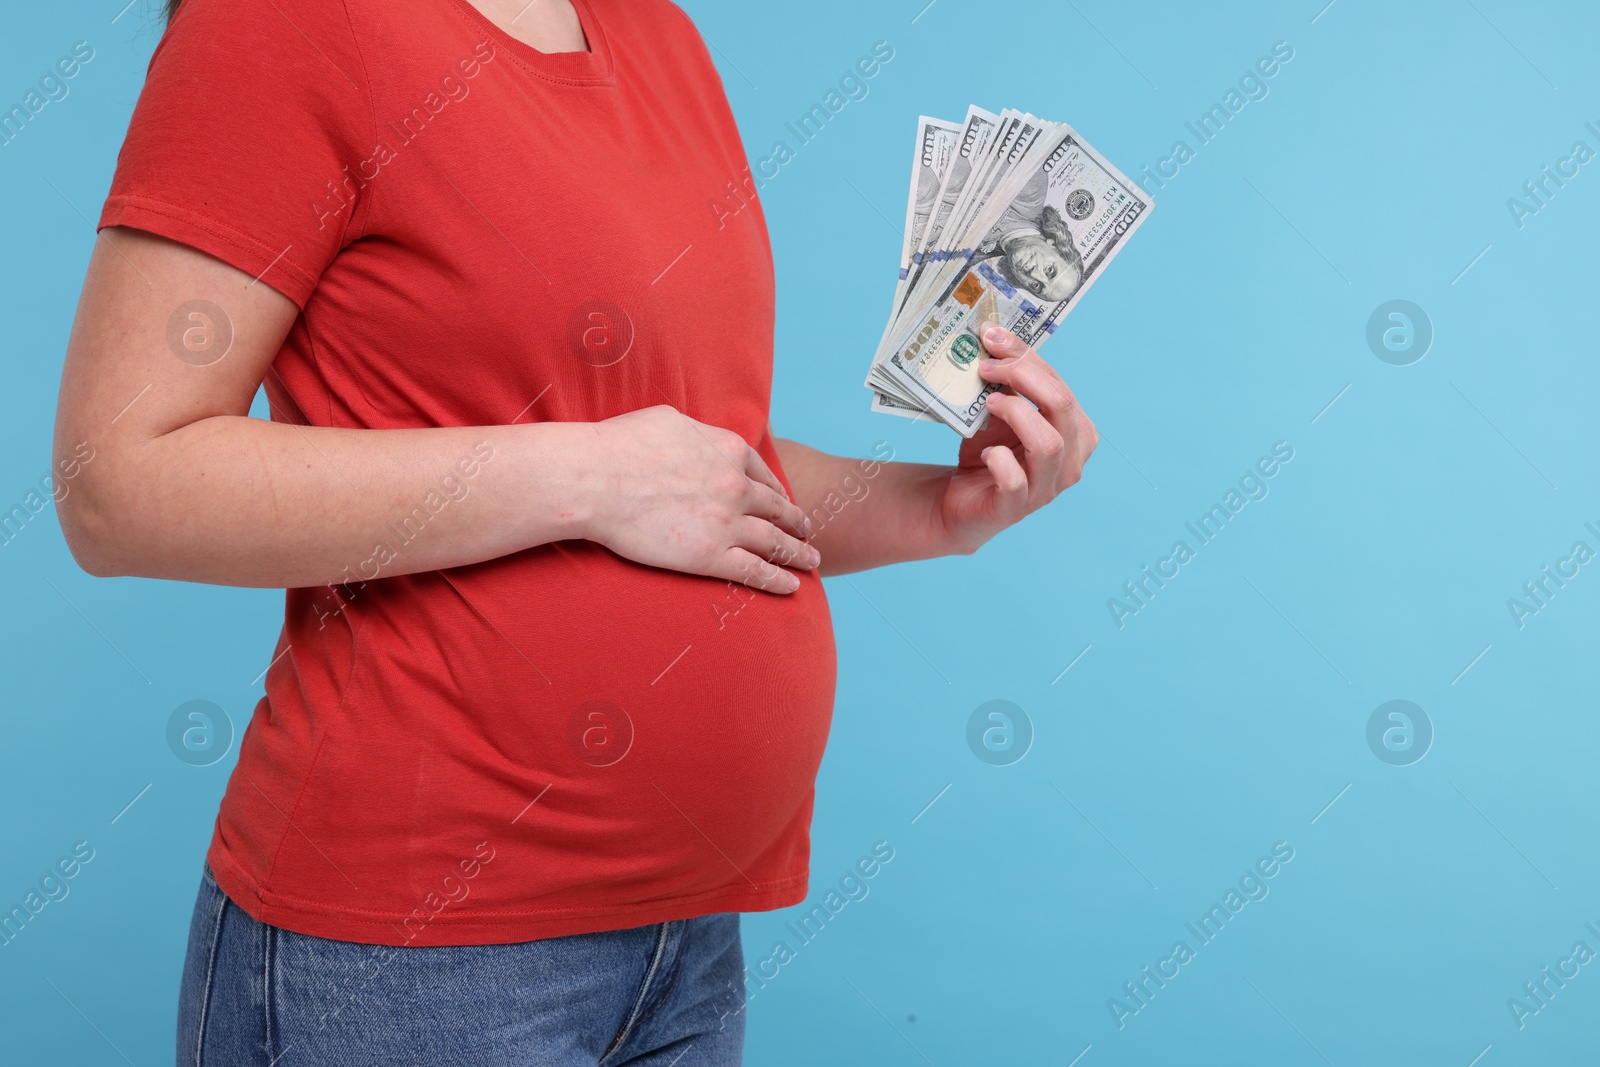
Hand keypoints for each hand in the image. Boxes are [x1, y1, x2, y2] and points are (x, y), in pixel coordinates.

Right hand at [582, 406, 818, 592]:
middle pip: (777, 508)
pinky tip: (792, 586)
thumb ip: (697, 433)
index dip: (778, 491)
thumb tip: (699, 438)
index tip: (784, 501)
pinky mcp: (710, 556)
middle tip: (809, 533)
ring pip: (773, 541)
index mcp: (728, 450)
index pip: (764, 474)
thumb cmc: (620, 445)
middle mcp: (736, 486)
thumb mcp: (670, 420)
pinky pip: (754, 571)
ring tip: (811, 562)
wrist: (595, 479)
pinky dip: (777, 579)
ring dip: (797, 553)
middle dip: (796, 522)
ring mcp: (726, 522)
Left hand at [936, 325, 1097, 551]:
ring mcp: (1045, 488)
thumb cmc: (987, 453)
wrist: (958, 502)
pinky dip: (999, 460)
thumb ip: (1006, 380)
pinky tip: (985, 452)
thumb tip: (994, 335)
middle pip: (1063, 407)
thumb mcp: (998, 412)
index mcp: (1075, 433)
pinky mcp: (1015, 508)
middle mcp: (1070, 461)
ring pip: (1049, 444)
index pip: (1060, 387)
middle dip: (1024, 377)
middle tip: (987, 368)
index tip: (992, 338)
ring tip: (989, 404)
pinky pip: (1016, 481)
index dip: (1027, 358)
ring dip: (1017, 414)